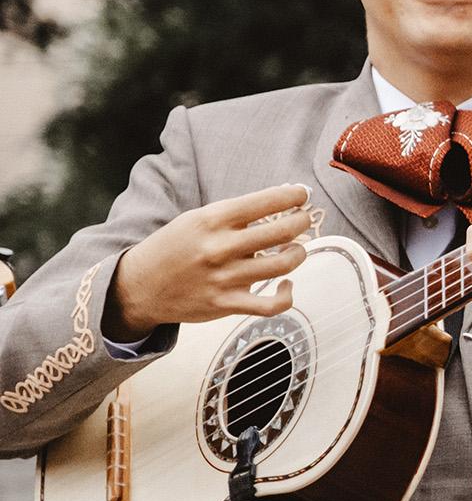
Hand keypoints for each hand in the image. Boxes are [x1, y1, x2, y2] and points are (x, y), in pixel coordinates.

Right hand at [106, 184, 311, 340]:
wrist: (140, 286)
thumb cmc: (175, 248)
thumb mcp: (197, 220)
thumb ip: (234, 215)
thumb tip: (280, 201)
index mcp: (211, 220)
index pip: (264, 202)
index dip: (292, 196)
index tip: (302, 195)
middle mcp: (220, 247)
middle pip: (282, 231)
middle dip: (301, 221)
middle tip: (303, 219)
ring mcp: (225, 278)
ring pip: (283, 265)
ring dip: (298, 254)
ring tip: (295, 248)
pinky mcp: (227, 304)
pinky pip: (271, 305)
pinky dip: (287, 295)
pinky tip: (286, 284)